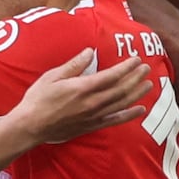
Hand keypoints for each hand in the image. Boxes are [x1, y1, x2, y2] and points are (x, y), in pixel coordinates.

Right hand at [11, 48, 150, 144]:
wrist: (30, 126)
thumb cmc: (37, 100)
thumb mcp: (52, 77)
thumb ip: (74, 65)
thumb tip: (90, 52)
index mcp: (82, 88)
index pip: (111, 76)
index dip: (126, 67)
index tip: (136, 59)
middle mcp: (92, 102)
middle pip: (121, 89)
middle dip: (135, 78)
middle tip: (147, 68)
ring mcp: (93, 116)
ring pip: (121, 103)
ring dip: (137, 93)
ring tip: (148, 84)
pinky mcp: (91, 126)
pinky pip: (114, 120)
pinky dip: (129, 115)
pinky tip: (139, 110)